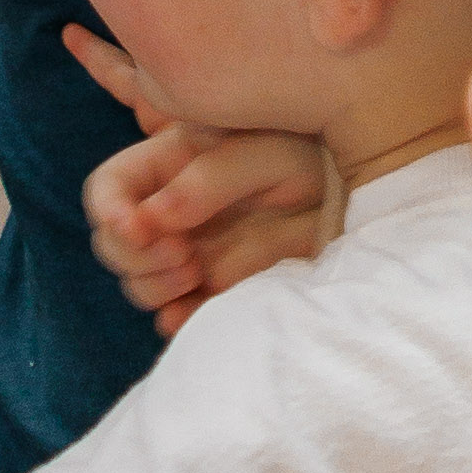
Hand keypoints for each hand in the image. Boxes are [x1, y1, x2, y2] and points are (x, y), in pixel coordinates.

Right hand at [69, 47, 329, 326]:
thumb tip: (152, 219)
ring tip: (197, 272)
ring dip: (157, 286)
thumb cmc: (313, 153)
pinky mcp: (214, 292)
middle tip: (184, 257)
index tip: (138, 229)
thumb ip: (207, 181)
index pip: (107, 190)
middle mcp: (170, 213)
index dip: (109, 211)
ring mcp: (190, 255)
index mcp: (169, 165)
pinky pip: (178, 317)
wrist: (363, 193)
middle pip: (113, 245)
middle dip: (136, 256)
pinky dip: (179, 319)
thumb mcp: (264, 152)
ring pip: (141, 285)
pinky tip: (191, 313)